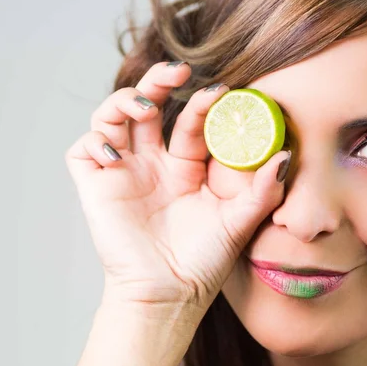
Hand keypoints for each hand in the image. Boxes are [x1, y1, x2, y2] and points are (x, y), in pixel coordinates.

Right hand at [65, 61, 289, 307]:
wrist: (170, 296)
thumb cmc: (205, 261)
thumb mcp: (239, 222)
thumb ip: (262, 191)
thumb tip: (285, 156)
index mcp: (187, 167)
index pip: (191, 122)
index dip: (201, 104)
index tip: (220, 92)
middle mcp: (154, 164)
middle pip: (149, 107)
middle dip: (158, 82)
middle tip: (177, 69)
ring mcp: (124, 172)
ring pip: (112, 118)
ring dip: (123, 100)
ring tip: (144, 105)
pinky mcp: (96, 187)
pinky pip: (82, 151)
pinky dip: (92, 140)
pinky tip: (114, 151)